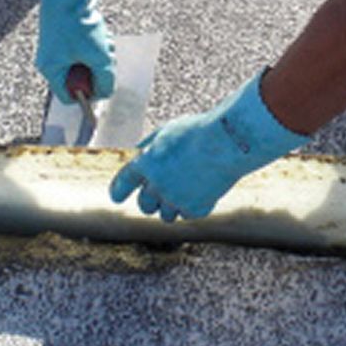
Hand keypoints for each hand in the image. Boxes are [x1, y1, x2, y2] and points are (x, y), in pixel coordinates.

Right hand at [32, 0, 116, 101]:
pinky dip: (98, 39)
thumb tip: (107, 92)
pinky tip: (101, 28)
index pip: (68, 96)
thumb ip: (106, 80)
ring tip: (102, 39)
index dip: (88, 95)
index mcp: (51, 69)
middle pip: (81, 76)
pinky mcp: (69, 29)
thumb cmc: (77, 23)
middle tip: (105, 57)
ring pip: (88, 58)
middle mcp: (51, 57)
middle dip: (97, 68)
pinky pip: (88, 43)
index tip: (104, 85)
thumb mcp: (99, 58)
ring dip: (100, 52)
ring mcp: (59, 43)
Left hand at [109, 70, 309, 220]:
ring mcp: (176, 200)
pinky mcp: (196, 209)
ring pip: (166, 215)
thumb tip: (139, 152)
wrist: (228, 142)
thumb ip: (150, 144)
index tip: (116, 197)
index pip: (122, 184)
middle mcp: (157, 185)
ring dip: (171, 205)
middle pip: (144, 204)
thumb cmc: (199, 131)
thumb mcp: (168, 130)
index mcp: (146, 164)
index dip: (117, 191)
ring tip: (186, 190)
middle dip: (150, 199)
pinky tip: (204, 190)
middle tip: (162, 191)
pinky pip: (188, 214)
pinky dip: (194, 205)